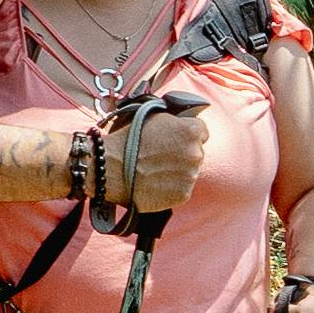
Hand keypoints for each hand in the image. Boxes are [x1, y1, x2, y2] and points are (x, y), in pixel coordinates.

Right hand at [120, 98, 210, 216]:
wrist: (111, 168)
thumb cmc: (128, 140)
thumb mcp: (155, 117)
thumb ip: (177, 121)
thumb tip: (184, 124)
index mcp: (191, 131)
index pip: (202, 131)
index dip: (187, 135)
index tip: (176, 139)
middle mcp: (196, 153)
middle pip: (196, 153)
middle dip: (182, 154)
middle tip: (161, 156)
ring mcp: (191, 176)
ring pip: (190, 172)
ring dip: (178, 172)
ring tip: (155, 171)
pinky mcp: (183, 195)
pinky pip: (182, 189)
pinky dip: (172, 188)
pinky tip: (156, 183)